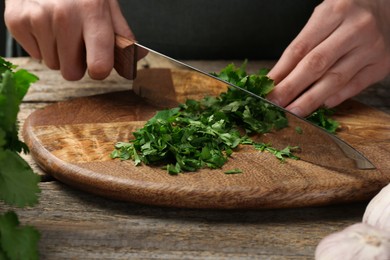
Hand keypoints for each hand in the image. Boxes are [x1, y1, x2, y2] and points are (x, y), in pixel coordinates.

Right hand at [5, 0, 133, 80]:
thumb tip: (133, 61)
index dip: (100, 70)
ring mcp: (37, 18)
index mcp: (93, 12)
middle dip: (76, 63)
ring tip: (60, 29)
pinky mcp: (16, 20)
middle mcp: (64, 15)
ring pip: (52, 65)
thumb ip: (123, 34)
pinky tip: (45, 25)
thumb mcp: (107, 4)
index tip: (99, 64)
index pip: (99, 66)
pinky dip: (41, 44)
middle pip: (71, 73)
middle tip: (76, 42)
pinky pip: (35, 55)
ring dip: (58, 52)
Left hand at [267, 0, 389, 116]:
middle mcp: (355, 29)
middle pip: (315, 65)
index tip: (267, 88)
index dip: (281, 72)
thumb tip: (279, 78)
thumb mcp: (323, 18)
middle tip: (275, 104)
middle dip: (291, 89)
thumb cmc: (348, 12)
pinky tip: (320, 105)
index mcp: (334, 12)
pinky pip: (354, 86)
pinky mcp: (381, 65)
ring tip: (293, 111)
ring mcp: (371, 48)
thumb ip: (303, 45)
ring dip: (310, 99)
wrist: (387, 7)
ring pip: (335, 80)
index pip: (300, 48)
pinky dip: (335, 98)